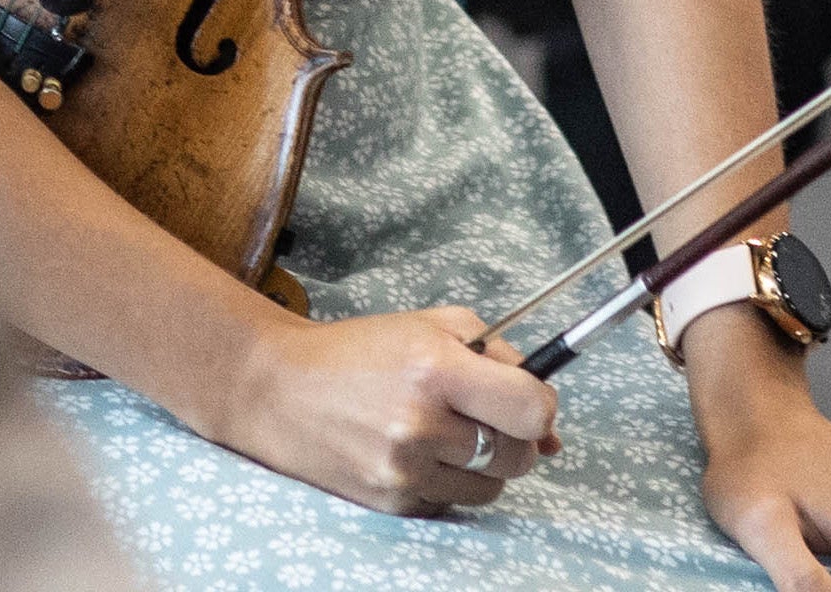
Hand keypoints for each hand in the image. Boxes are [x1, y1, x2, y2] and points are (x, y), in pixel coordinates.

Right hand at [217, 304, 559, 517]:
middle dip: (513, 437)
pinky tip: (414, 453)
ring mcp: (404, 471)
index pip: (531, 410)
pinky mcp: (391, 503)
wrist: (278, 388)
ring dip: (480, 464)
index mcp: (436, 369)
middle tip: (483, 416)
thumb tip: (552, 430)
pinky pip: (451, 505)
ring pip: (489, 488)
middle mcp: (421, 425)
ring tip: (442, 433)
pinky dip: (445, 482)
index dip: (541, 409)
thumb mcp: (432, 326)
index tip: (528, 402)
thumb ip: (501, 359)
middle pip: (517, 456)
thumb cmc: (360, 351)